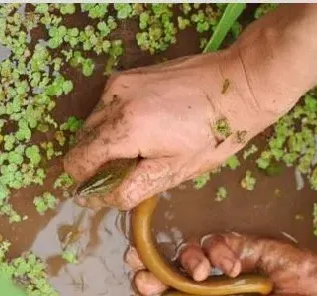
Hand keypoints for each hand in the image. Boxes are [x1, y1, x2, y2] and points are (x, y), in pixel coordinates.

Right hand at [63, 48, 293, 209]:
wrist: (239, 85)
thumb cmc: (214, 134)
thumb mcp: (175, 171)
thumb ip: (131, 187)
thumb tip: (98, 199)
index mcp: (124, 128)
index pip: (77, 162)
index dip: (88, 182)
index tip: (111, 188)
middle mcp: (113, 100)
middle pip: (82, 142)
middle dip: (99, 162)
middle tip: (135, 170)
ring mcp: (119, 83)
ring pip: (93, 124)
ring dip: (108, 142)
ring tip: (145, 148)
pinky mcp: (129, 75)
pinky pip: (107, 106)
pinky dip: (117, 123)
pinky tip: (148, 128)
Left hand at [124, 232, 316, 295]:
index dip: (153, 292)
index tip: (139, 284)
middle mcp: (214, 289)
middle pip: (173, 272)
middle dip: (153, 265)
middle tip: (135, 260)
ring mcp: (229, 265)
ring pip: (191, 253)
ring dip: (188, 260)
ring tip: (202, 273)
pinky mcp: (245, 245)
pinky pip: (218, 241)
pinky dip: (220, 251)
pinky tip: (235, 265)